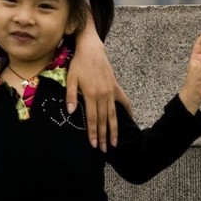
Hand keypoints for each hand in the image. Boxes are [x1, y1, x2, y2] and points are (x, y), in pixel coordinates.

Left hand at [67, 24, 124, 150]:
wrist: (91, 50)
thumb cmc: (78, 65)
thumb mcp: (70, 79)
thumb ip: (71, 96)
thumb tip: (72, 112)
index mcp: (91, 95)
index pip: (93, 119)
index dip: (94, 133)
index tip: (94, 144)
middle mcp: (103, 95)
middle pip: (105, 120)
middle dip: (104, 136)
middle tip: (104, 150)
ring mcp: (111, 92)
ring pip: (114, 114)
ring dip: (115, 129)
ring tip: (115, 142)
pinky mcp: (116, 87)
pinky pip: (124, 101)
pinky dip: (127, 111)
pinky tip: (130, 120)